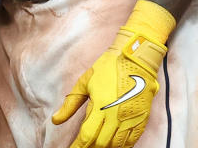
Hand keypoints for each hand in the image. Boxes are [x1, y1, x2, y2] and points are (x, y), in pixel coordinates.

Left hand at [52, 1, 174, 147]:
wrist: (136, 58)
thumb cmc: (108, 67)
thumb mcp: (85, 82)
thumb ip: (70, 104)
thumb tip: (55, 120)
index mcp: (100, 106)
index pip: (86, 136)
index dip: (78, 146)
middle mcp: (116, 115)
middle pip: (101, 143)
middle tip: (83, 147)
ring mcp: (130, 118)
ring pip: (117, 145)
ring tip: (96, 146)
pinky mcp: (142, 119)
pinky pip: (132, 141)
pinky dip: (122, 147)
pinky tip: (114, 145)